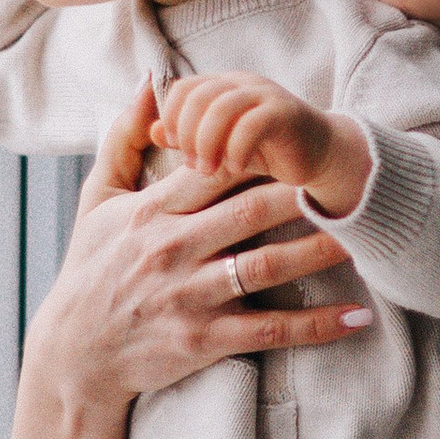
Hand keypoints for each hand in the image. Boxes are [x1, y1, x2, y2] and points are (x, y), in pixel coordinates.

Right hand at [5, 82, 376, 438]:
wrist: (75, 355)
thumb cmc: (90, 269)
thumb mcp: (96, 200)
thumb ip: (123, 140)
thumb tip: (148, 83)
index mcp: (153, 211)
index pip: (214, 167)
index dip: (258, 149)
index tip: (299, 134)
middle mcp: (173, 249)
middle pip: (251, 210)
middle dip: (302, 192)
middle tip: (349, 176)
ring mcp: (191, 296)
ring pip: (266, 266)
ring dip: (319, 250)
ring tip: (364, 235)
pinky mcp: (204, 340)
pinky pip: (270, 330)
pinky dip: (316, 324)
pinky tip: (358, 315)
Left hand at [154, 70, 372, 220]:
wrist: (322, 157)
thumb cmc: (267, 152)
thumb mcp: (220, 146)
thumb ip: (187, 137)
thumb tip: (152, 131)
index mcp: (222, 86)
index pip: (182, 89)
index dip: (172, 119)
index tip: (178, 151)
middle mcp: (242, 83)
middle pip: (196, 95)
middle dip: (187, 134)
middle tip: (195, 165)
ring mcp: (265, 94)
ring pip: (221, 107)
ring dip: (208, 143)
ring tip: (211, 169)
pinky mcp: (285, 113)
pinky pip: (251, 125)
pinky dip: (236, 149)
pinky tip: (237, 167)